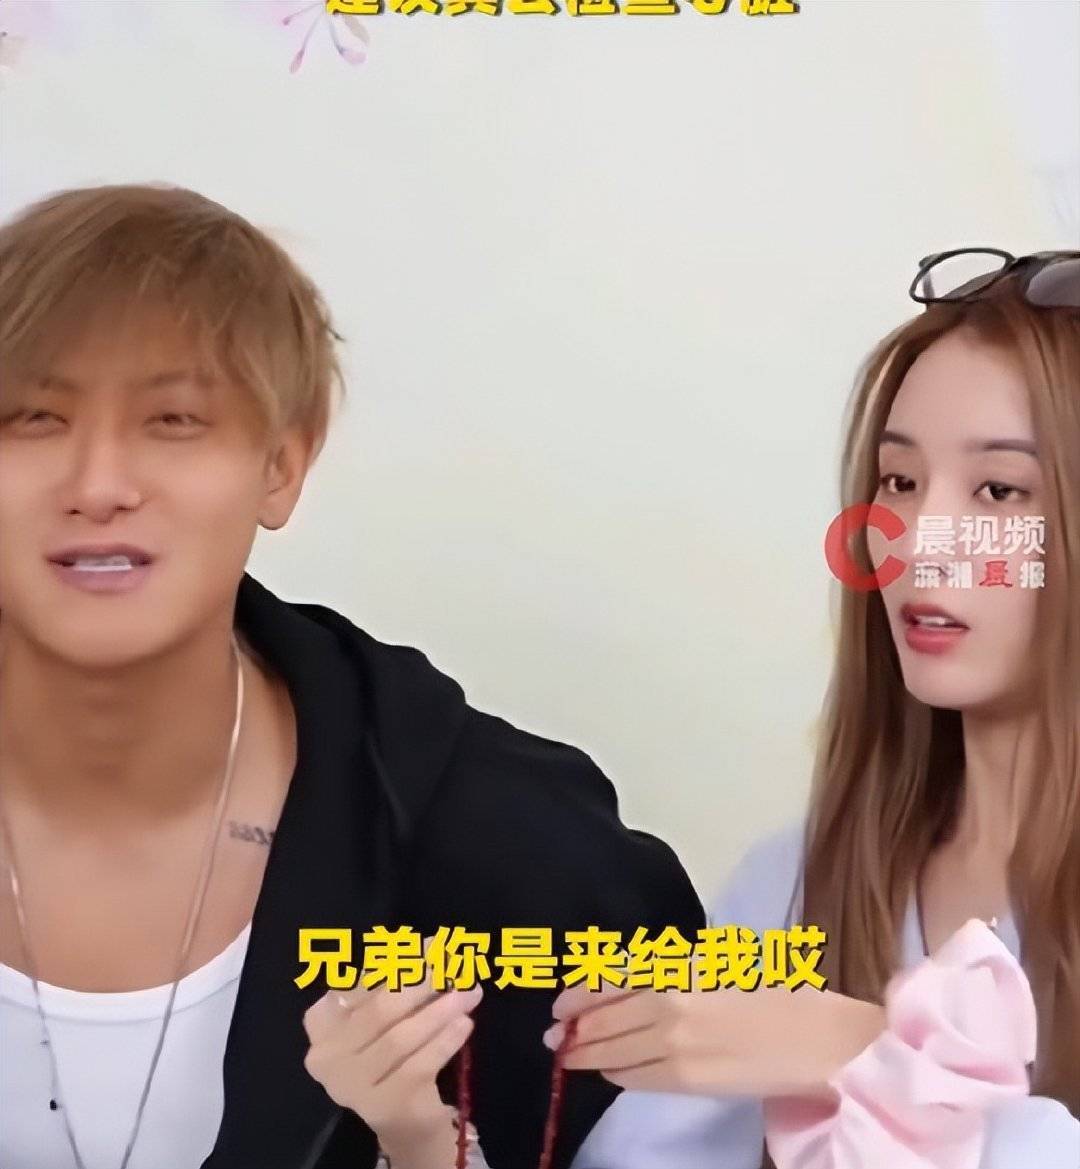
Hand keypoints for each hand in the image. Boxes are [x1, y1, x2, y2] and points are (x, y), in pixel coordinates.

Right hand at [302, 948, 481, 1159]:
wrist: (403, 1119)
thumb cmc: (392, 1052)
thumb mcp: (387, 1012)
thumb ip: (400, 979)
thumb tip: (436, 944)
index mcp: (321, 1022)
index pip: (361, 981)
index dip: (400, 960)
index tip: (434, 945)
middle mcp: (326, 1055)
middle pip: (380, 1008)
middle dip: (423, 983)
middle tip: (456, 968)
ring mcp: (351, 1085)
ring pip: (400, 1038)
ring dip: (439, 1011)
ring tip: (470, 993)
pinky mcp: (382, 1107)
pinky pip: (418, 1066)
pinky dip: (444, 1041)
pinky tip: (465, 1024)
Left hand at [545, 976, 884, 1098]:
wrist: (817, 1038)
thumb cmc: (778, 993)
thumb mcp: (719, 963)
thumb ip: (674, 970)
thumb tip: (631, 983)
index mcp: (678, 963)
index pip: (610, 977)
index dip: (580, 992)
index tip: (561, 1002)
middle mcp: (667, 997)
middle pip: (602, 1015)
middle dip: (573, 1027)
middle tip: (554, 1036)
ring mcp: (672, 1040)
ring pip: (611, 1048)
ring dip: (586, 1053)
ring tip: (570, 1057)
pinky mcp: (684, 1077)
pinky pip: (634, 1076)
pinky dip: (616, 1073)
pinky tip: (611, 1072)